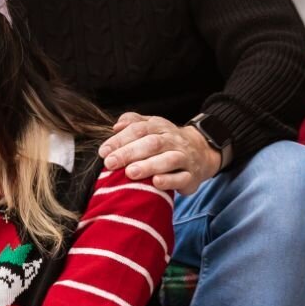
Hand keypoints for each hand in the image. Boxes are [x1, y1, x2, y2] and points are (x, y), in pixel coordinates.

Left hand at [99, 112, 221, 195]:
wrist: (201, 151)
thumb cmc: (166, 141)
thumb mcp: (151, 126)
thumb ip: (132, 123)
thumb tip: (116, 126)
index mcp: (159, 127)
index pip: (139, 129)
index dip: (120, 139)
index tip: (103, 151)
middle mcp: (173, 140)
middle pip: (152, 143)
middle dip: (129, 153)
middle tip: (111, 163)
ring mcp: (184, 158)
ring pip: (169, 160)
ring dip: (149, 166)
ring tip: (130, 172)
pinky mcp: (191, 176)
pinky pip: (182, 178)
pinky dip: (169, 180)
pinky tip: (156, 182)